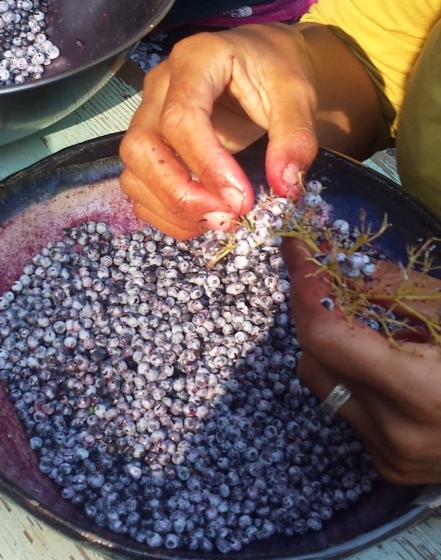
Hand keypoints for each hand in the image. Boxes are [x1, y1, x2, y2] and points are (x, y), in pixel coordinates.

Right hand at [118, 25, 320, 237]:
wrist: (261, 62)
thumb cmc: (275, 71)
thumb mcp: (297, 94)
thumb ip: (295, 136)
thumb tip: (285, 187)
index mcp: (195, 60)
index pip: (180, 117)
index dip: (206, 164)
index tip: (241, 200)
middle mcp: (159, 85)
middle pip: (142, 146)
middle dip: (178, 192)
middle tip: (226, 217)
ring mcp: (147, 114)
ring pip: (133, 168)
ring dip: (169, 206)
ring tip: (217, 222)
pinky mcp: (148, 142)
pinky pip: (137, 184)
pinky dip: (163, 212)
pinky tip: (200, 220)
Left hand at [284, 237, 440, 483]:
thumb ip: (391, 288)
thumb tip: (331, 262)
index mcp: (421, 391)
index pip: (325, 336)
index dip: (305, 288)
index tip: (296, 250)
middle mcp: (397, 432)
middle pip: (314, 357)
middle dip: (317, 313)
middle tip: (329, 280)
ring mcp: (391, 455)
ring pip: (323, 383)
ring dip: (334, 348)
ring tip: (374, 331)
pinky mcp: (390, 467)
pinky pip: (347, 408)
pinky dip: (356, 380)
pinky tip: (393, 371)